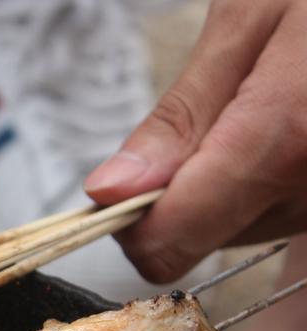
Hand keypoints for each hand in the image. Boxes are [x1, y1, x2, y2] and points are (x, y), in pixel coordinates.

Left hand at [84, 0, 306, 282]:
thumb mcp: (254, 16)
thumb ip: (183, 116)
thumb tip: (111, 192)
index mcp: (290, 135)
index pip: (173, 239)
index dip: (132, 220)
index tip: (121, 188)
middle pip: (209, 235)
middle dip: (189, 185)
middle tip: (224, 105)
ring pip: (252, 225)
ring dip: (235, 180)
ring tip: (274, 97)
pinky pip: (295, 210)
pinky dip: (272, 178)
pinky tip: (290, 122)